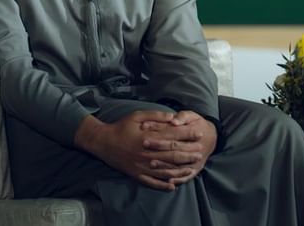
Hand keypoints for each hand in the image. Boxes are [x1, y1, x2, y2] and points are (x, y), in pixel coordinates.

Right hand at [73, 110, 205, 190]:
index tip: (199, 134)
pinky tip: (173, 186)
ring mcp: (141, 166)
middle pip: (172, 155)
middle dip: (188, 154)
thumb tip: (173, 117)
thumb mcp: (137, 116)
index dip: (187, 136)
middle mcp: (147, 154)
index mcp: (148, 138)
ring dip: (180, 170)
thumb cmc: (121, 127)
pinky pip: (151, 182)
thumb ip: (156, 116)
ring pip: (165, 171)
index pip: (173, 137)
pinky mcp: (136, 174)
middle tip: (200, 152)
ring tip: (192, 169)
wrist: (103, 142)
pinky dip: (162, 185)